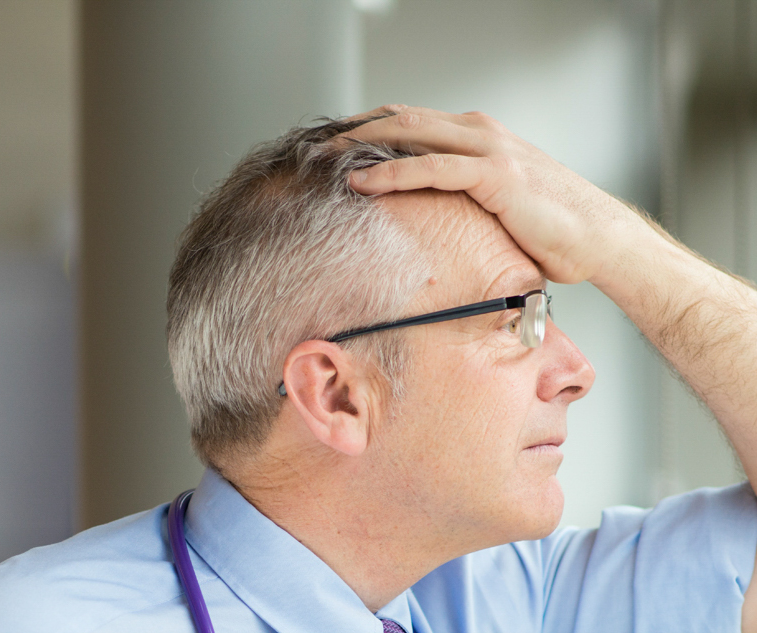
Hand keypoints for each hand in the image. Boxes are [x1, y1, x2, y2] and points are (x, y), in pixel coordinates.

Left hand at [341, 107, 646, 285]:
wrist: (596, 238)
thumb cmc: (547, 231)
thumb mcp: (492, 210)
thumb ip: (458, 204)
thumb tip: (423, 230)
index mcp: (475, 137)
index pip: (410, 122)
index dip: (367, 127)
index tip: (330, 144)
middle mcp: (478, 132)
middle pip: (401, 118)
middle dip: (353, 128)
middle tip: (313, 145)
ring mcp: (486, 149)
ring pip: (410, 133)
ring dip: (361, 144)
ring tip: (322, 159)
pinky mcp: (492, 175)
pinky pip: (431, 168)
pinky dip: (391, 173)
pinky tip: (361, 183)